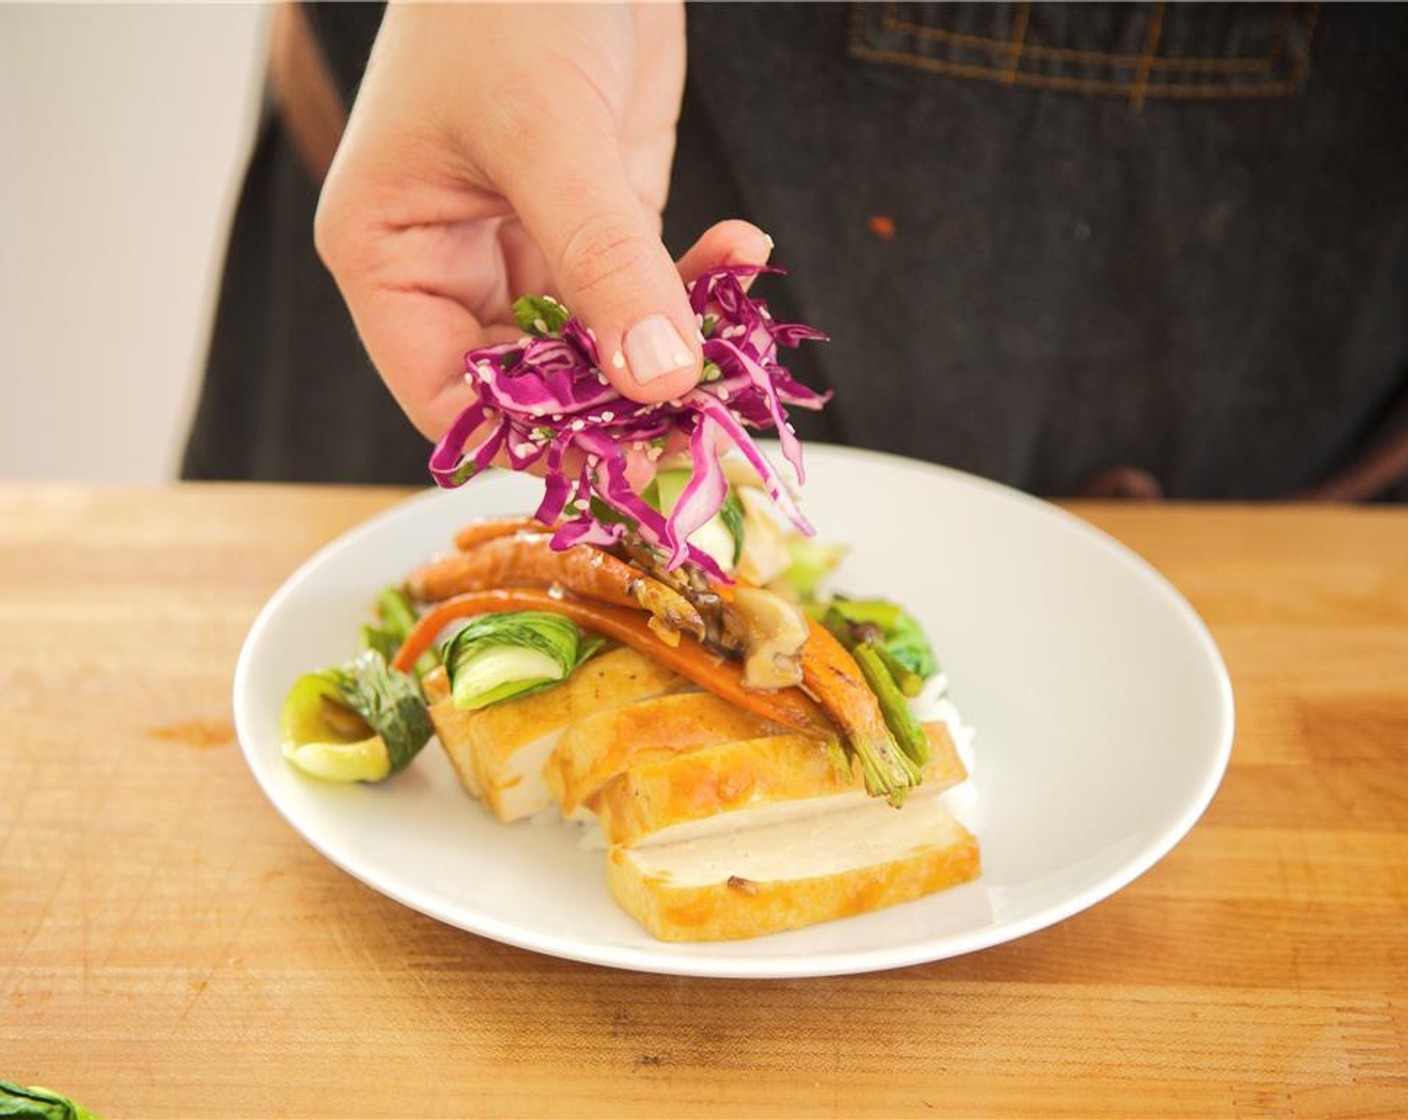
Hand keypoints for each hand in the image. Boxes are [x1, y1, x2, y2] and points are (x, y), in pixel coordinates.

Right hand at [315, 1, 771, 443]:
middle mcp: (456, 268)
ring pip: (601, 348)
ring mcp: (534, 249)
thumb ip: (602, 258)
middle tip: (703, 429)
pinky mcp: (602, 223)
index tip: (624, 459)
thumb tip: (658, 378)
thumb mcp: (548, 130)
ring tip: (737, 352)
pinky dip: (699, 283)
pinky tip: (744, 247)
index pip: (449, 396)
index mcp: (393, 258)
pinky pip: (649, 288)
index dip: (532, 439)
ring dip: (672, 352)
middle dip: (619, 410)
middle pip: (533, 388)